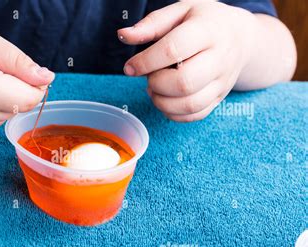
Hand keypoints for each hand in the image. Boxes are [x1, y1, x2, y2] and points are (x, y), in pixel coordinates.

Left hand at [118, 1, 256, 121]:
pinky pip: (195, 115)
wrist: (242, 37)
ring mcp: (222, 81)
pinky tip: (166, 99)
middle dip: (156, 84)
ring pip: (189, 104)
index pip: (173, 50)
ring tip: (155, 89)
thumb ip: (151, 24)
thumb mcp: (180, 11)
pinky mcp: (219, 98)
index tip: (130, 67)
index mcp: (207, 30)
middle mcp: (219, 58)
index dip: (146, 62)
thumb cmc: (205, 21)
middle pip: (184, 82)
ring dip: (162, 102)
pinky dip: (173, 113)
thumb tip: (123, 35)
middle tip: (149, 77)